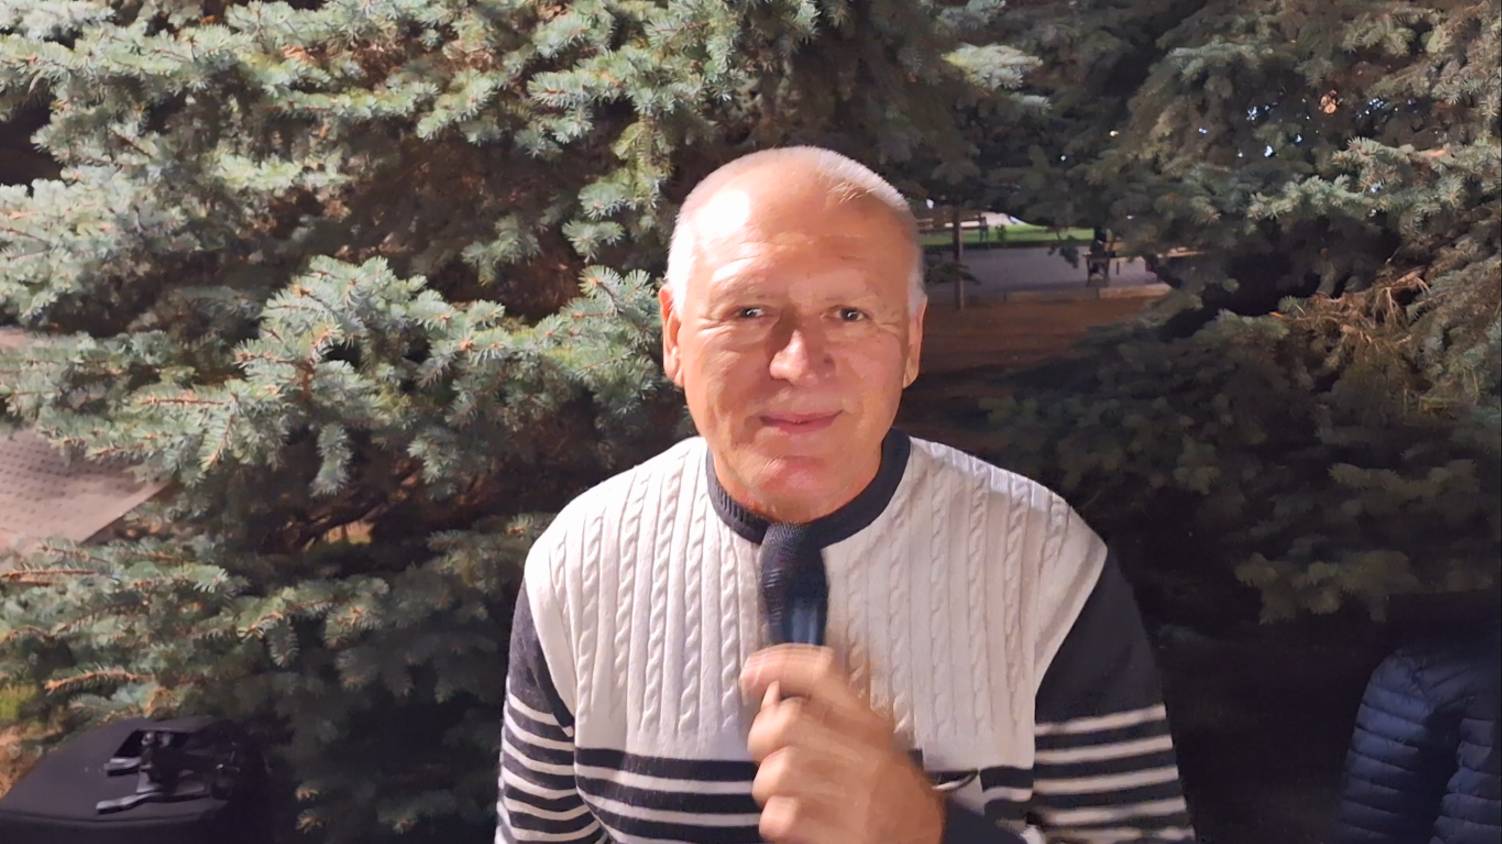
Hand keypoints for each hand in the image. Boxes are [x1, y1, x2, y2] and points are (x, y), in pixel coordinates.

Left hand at [741, 645, 945, 843]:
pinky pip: (782, 816)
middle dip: (761, 737)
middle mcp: (865, 757)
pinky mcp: (843, 835)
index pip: (824, 674)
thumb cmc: (897, 803)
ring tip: (784, 794)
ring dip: (768, 787)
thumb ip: (832, 721)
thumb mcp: (877, 748)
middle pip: (787, 721)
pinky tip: (792, 822)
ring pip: (778, 771)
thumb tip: (773, 697)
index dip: (781, 664)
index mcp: (872, 728)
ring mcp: (855, 797)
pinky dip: (776, 821)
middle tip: (767, 752)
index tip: (753, 671)